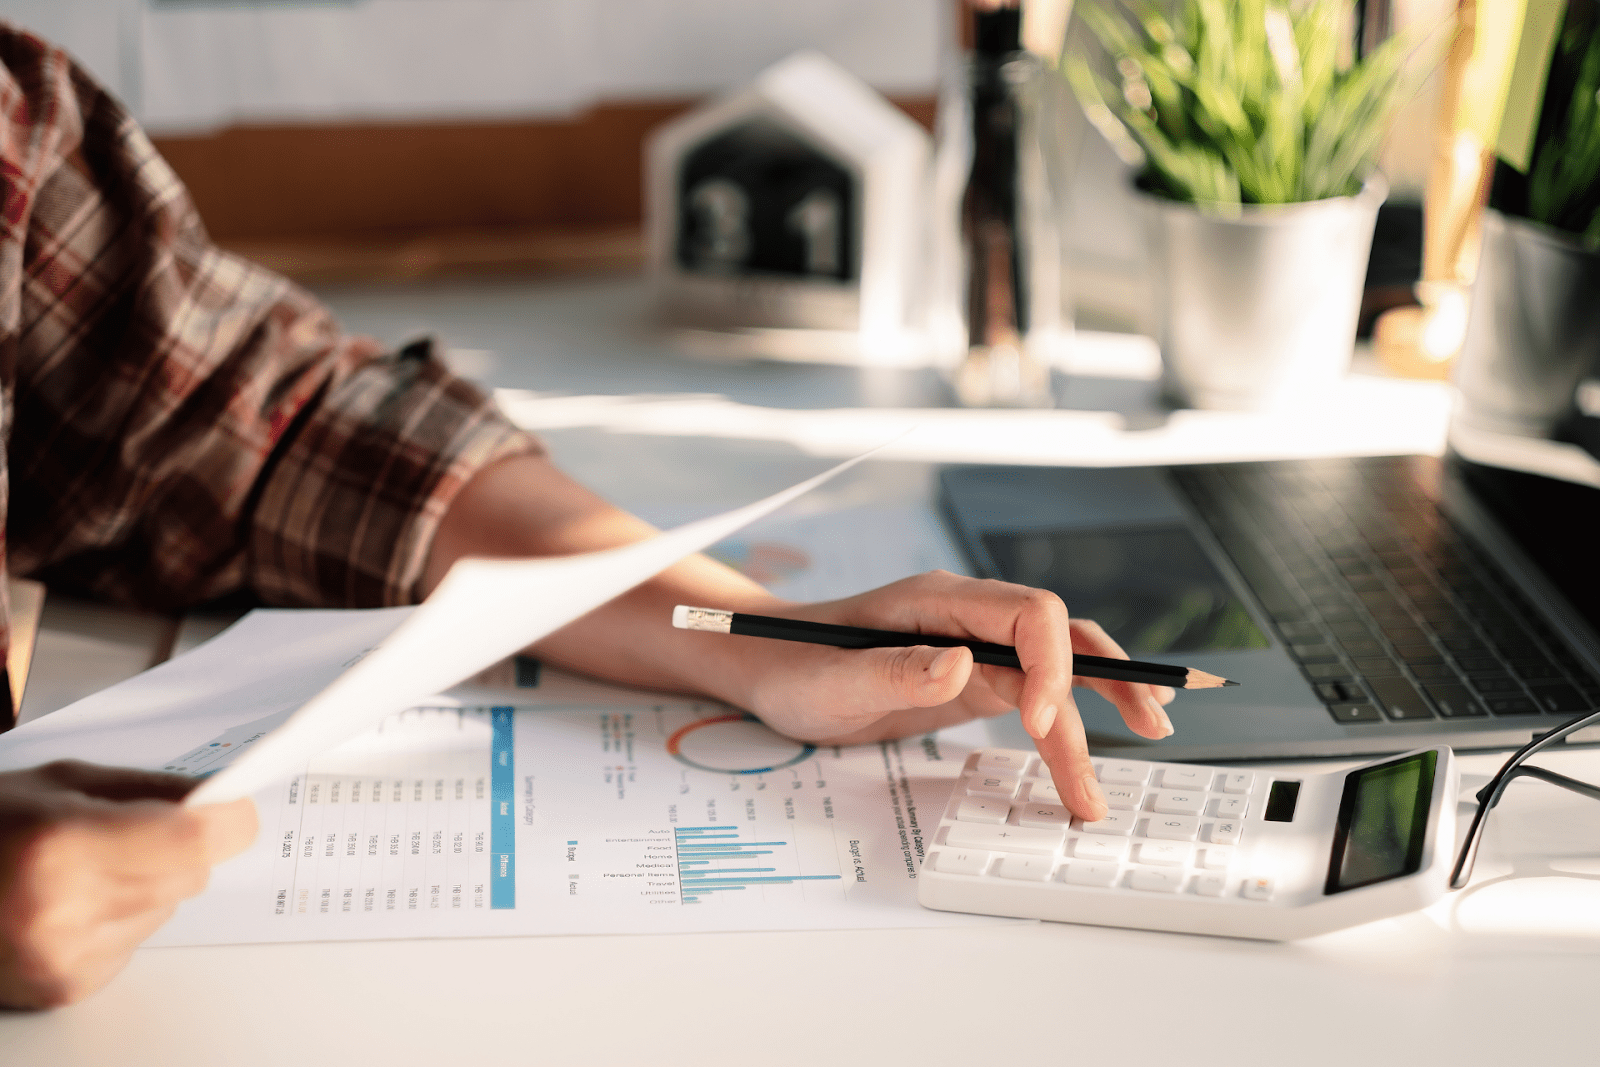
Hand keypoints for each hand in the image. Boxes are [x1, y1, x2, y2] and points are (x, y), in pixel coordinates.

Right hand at [0, 761, 256, 1008]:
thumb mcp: (64, 781)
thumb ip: (151, 789)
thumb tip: (224, 796)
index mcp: (63, 847)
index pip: (198, 839)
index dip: (226, 817)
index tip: (230, 805)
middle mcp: (62, 911)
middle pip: (191, 874)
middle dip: (177, 847)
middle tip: (126, 831)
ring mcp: (62, 957)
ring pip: (168, 908)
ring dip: (145, 884)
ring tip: (80, 869)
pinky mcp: (65, 987)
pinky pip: (137, 940)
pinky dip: (118, 918)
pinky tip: (68, 904)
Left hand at [736, 571, 1174, 821]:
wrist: (766, 666)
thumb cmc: (790, 665)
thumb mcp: (831, 680)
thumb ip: (896, 672)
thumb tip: (964, 665)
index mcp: (938, 601)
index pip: (1029, 613)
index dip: (1052, 663)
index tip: (1041, 723)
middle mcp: (967, 617)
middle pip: (1060, 635)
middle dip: (1110, 676)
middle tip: (1152, 720)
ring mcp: (974, 648)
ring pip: (1053, 672)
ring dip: (1095, 711)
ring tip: (1137, 752)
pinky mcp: (972, 681)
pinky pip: (1032, 698)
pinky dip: (1062, 728)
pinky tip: (1081, 758)